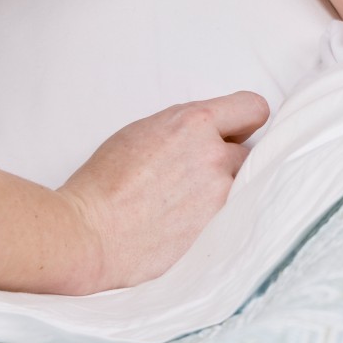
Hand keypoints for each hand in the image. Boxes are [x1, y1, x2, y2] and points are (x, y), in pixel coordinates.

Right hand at [58, 90, 268, 292]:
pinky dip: (214, 218)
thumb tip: (207, 132)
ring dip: (221, 192)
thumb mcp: (143, 131)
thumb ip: (185, 128)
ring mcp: (219, 195)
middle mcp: (214, 155)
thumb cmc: (104, 182)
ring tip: (187, 203)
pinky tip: (186, 223)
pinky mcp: (216, 229)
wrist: (89, 234)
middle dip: (227, 161)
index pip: (253, 108)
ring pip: (239, 187)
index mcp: (195, 122)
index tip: (236, 131)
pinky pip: (229, 217)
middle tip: (197, 175)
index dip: (244, 121)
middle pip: (247, 152)